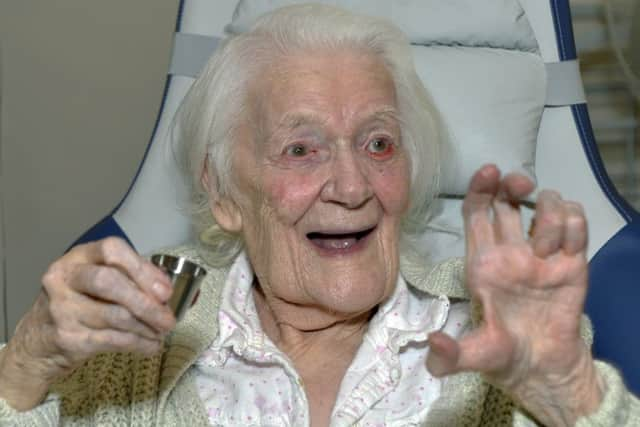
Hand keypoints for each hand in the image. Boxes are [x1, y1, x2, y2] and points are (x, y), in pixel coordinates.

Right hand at [0, 237, 175, 410]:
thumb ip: (134, 278)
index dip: (142, 268)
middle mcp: (65, 278)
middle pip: (108, 282)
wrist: (38, 340)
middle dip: (145, 301)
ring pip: (114, 316)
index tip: (165, 290)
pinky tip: (151, 346)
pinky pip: (111, 340)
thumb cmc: (80, 303)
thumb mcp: (100, 282)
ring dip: (147, 326)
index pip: (112, 250)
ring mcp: (62, 308)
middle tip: (168, 317)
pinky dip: (139, 344)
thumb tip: (175, 289)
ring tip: (163, 332)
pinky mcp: (67, 337)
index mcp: (79, 257)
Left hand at [426, 165, 602, 425]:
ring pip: (545, 205)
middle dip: (513, 184)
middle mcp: (510, 249)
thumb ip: (451, 355)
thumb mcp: (474, 356)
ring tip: (548, 250)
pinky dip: (574, 224)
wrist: (543, 365)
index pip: (476, 213)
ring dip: (547, 215)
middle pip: (509, 199)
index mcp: (482, 261)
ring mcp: (542, 252)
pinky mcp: (573, 259)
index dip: (479, 189)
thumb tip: (432, 341)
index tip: (488, 171)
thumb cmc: (503, 355)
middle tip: (520, 187)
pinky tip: (568, 248)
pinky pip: (576, 223)